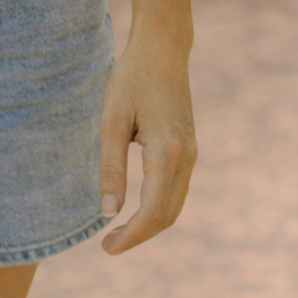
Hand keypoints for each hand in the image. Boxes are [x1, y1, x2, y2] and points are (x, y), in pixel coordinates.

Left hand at [98, 37, 196, 254]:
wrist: (163, 50)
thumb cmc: (132, 79)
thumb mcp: (112, 120)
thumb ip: (110, 167)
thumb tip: (108, 211)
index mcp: (167, 153)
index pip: (152, 212)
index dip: (131, 236)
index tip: (106, 248)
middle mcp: (186, 159)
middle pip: (167, 215)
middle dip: (139, 235)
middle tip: (107, 246)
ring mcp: (191, 154)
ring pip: (174, 205)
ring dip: (149, 224)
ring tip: (119, 231)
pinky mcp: (189, 148)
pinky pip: (176, 190)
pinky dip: (158, 207)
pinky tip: (136, 207)